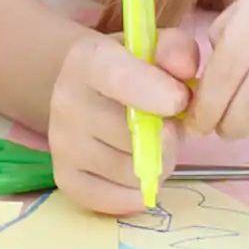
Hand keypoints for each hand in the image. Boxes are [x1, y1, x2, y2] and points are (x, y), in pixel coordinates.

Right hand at [46, 19, 200, 217]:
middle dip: (167, 138)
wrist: (85, 90)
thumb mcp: (153, 48)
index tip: (180, 102)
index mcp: (89, 61)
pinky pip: (113, 200)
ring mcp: (61, 144)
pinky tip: (140, 171)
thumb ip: (176, 51)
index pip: (120, 79)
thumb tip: (186, 69)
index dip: (157, 94)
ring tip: (154, 147)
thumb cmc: (130, 68)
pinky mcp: (65, 178)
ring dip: (156, 165)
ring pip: (129, 172)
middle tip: (170, 128)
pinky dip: (137, 193)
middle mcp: (67, 102)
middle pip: (131, 136)